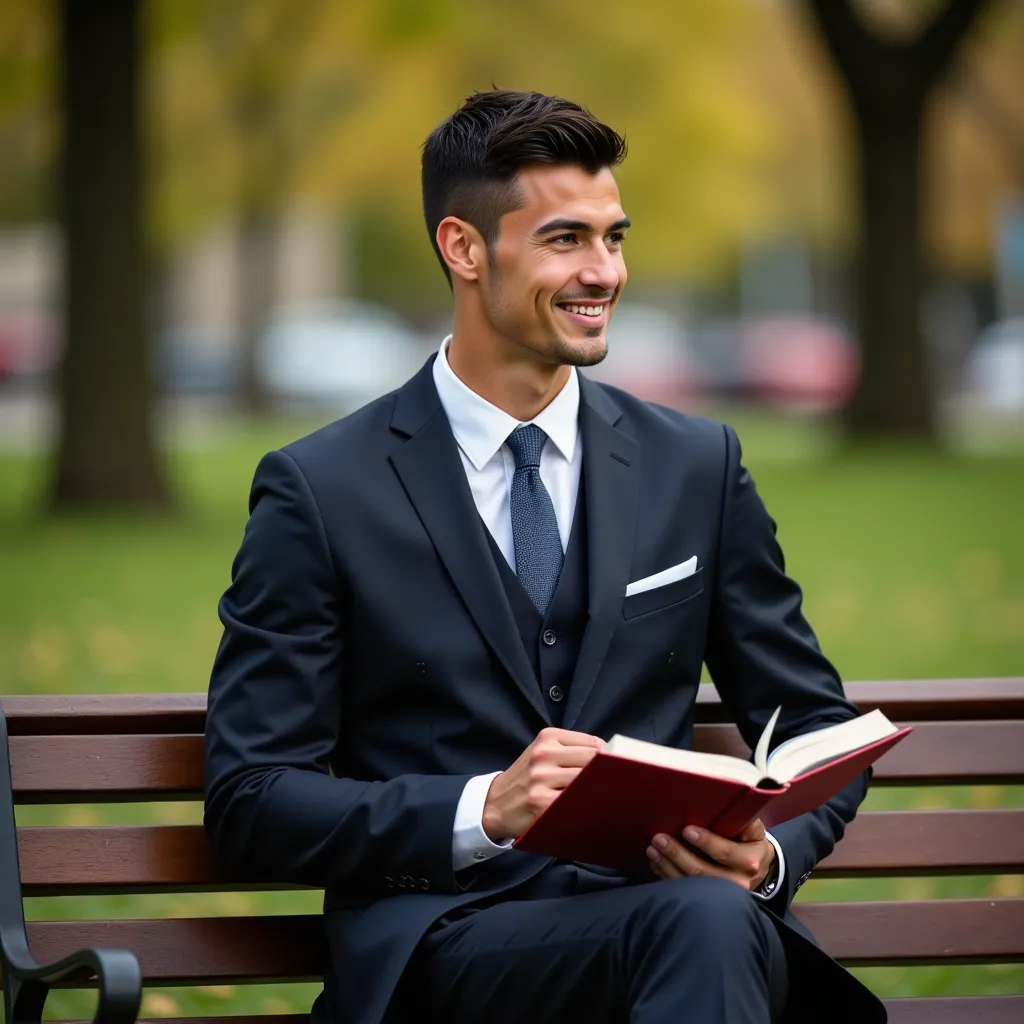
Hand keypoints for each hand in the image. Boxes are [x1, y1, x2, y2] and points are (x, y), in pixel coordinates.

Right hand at [482, 727, 603, 840]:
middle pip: (592, 762)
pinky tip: (587, 808)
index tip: (615, 767)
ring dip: (597, 791)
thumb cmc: (527, 776)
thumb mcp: (543, 751)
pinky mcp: (542, 803)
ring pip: (586, 782)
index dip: (609, 757)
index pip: (593, 743)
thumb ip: (573, 748)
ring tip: (601, 797)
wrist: (495, 803)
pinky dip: (585, 806)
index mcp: (547, 737)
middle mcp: (543, 755)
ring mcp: (541, 779)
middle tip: (613, 785)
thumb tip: (612, 755)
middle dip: (606, 774)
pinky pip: (575, 803)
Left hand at [646, 818, 774, 891]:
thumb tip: (731, 804)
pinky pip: (684, 890)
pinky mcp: (707, 899)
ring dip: (668, 865)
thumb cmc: (750, 843)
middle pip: (702, 872)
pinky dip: (667, 876)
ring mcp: (721, 894)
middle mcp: (736, 881)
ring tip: (652, 849)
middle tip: (659, 838)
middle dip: (677, 854)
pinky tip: (656, 863)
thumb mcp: (754, 830)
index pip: (724, 853)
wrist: (758, 869)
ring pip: (690, 883)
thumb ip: (745, 820)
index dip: (705, 842)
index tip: (686, 830)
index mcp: (748, 861)